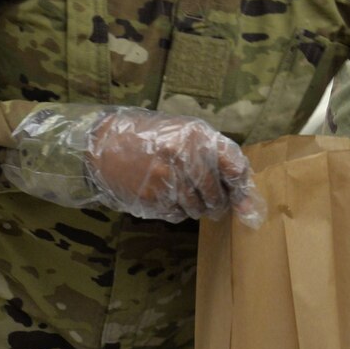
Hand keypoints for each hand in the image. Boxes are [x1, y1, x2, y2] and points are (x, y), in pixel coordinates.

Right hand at [3, 107, 265, 225]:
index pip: (235, 168)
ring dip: (198, 208)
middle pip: (217, 195)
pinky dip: (178, 211)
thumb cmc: (152, 138)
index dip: (240, 185)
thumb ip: (218, 157)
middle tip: (212, 200)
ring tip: (185, 194)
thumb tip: (245, 199)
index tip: (239, 192)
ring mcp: (167, 180)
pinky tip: (168, 196)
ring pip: (198, 208)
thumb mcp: (186, 133)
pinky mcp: (151, 198)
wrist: (104, 145)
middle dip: (218, 202)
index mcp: (197, 137)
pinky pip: (177, 215)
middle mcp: (184, 158)